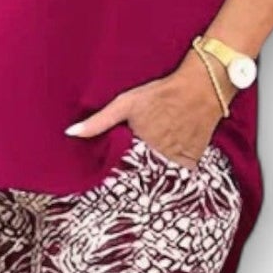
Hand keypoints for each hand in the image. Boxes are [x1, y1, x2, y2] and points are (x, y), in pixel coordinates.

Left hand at [65, 59, 226, 168]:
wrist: (202, 88)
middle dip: (134, 179)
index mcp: (139, 145)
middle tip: (127, 180)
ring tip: (147, 172)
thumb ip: (99, 121)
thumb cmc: (160, 93)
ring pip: (159, 179)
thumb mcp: (126, 103)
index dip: (115, 176)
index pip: (121, 173)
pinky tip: (165, 165)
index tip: (107, 183)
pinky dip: (171, 173)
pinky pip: (178, 176)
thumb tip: (70, 132)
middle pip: (140, 178)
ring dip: (153, 178)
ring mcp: (178, 161)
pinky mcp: (192, 163)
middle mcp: (160, 157)